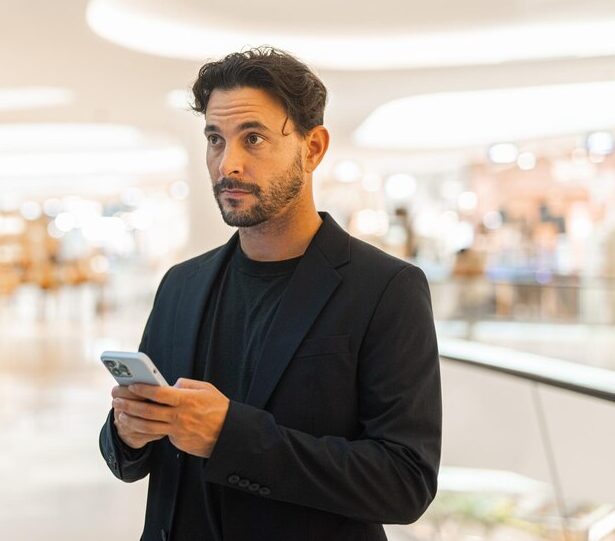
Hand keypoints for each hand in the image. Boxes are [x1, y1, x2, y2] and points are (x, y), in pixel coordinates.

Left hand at [112, 378, 229, 457]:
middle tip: (117, 400)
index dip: (142, 389)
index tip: (131, 385)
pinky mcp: (177, 442)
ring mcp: (177, 431)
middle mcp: (179, 416)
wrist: (229, 434)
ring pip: (147, 427)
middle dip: (129, 404)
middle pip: (147, 411)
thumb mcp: (206, 389)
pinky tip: (136, 425)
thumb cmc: (218, 408)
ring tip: (120, 415)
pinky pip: (159, 434)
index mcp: (186, 400)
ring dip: (131, 420)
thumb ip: (186, 385)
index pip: (158, 393)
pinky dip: (145, 429)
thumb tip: (170, 385)